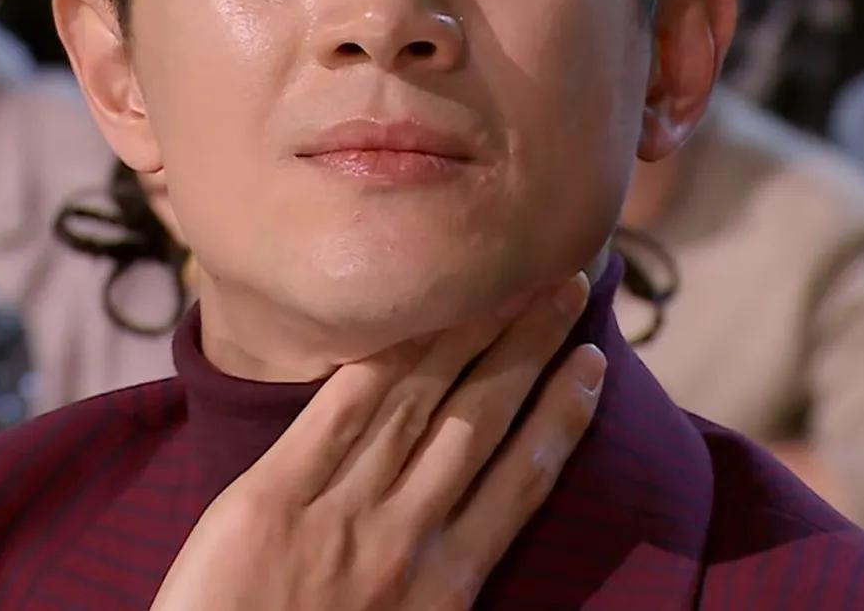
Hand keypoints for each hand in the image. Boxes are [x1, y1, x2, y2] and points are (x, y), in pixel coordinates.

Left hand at [149, 273, 605, 609]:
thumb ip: (449, 583)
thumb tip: (485, 516)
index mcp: (447, 587)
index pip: (523, 480)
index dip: (561, 413)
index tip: (591, 360)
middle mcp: (406, 540)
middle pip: (481, 418)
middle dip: (529, 346)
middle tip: (566, 285)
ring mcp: (340, 513)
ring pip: (421, 400)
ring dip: (470, 333)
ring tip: (507, 282)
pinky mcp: (272, 496)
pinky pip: (339, 411)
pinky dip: (382, 358)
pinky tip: (414, 312)